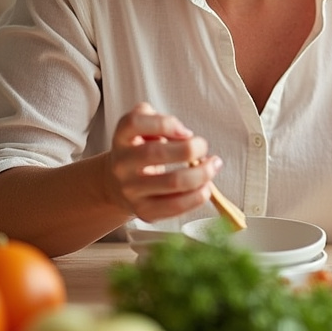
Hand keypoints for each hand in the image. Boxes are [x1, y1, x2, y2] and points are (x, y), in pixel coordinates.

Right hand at [106, 102, 216, 221]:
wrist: (118, 185)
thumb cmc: (141, 150)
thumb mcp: (143, 128)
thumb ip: (161, 121)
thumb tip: (185, 135)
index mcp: (122, 138)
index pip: (134, 123)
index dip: (165, 123)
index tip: (186, 131)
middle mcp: (122, 163)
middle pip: (155, 153)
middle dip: (189, 148)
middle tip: (203, 147)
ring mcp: (131, 190)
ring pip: (173, 182)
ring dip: (201, 173)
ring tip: (213, 166)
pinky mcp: (144, 210)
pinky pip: (176, 206)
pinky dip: (198, 196)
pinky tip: (206, 187)